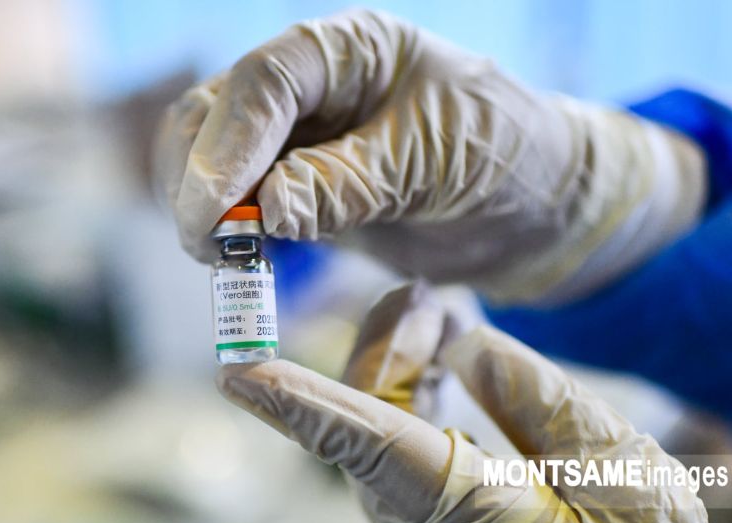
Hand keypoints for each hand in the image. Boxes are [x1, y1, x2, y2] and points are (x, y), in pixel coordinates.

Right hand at [156, 9, 705, 302]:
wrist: (529, 209)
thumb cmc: (502, 159)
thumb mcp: (435, 162)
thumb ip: (352, 182)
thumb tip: (267, 209)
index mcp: (352, 52)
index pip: (267, 80)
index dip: (230, 143)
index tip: (213, 208)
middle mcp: (315, 86)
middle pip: (217, 112)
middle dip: (201, 177)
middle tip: (210, 244)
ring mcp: (301, 138)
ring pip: (214, 157)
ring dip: (205, 206)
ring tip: (224, 258)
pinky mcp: (300, 188)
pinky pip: (242, 203)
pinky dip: (229, 232)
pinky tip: (239, 261)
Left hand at [216, 282, 731, 522]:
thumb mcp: (611, 463)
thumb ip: (535, 395)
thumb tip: (466, 343)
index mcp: (461, 507)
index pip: (361, 440)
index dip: (296, 402)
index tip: (237, 372)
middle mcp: (422, 522)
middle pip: (367, 413)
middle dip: (385, 344)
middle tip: (422, 294)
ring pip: (380, 426)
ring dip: (403, 364)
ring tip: (438, 313)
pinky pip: (403, 448)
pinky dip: (419, 396)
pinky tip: (445, 362)